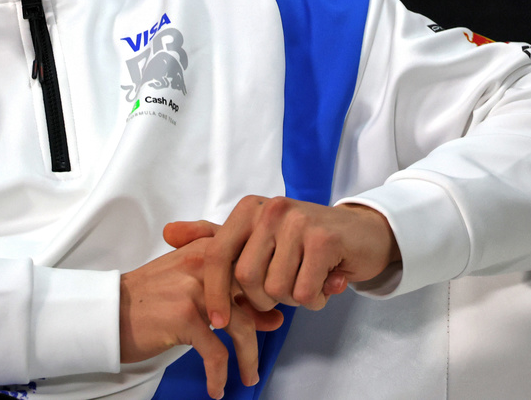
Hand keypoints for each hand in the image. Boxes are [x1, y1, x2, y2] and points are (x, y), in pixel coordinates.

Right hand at [119, 228, 283, 399]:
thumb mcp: (190, 284)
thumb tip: (274, 316)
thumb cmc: (148, 299)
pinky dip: (219, 375)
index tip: (268, 318)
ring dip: (248, 359)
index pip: (253, 268)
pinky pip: (216, 353)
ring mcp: (194, 289)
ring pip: (240, 329)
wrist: (108, 311)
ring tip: (248, 376)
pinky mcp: (184, 317)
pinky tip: (216, 387)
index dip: (266, 296)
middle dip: (261, 330)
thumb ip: (230, 293)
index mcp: (206, 248)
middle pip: (253, 299)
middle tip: (256, 355)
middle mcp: (203, 264)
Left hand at [166, 197, 399, 330]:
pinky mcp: (324, 239)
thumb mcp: (256, 236)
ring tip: (307, 281)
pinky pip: (304, 293)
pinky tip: (326, 283)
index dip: (215, 292)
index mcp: (248, 210)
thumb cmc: (305, 241)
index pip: (218, 255)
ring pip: (276, 288)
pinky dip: (315, 299)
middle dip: (261, 299)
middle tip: (283, 291)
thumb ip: (213, 237)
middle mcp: (270, 210)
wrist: (362, 234)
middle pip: (246, 278)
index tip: (217, 320)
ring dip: (292, 299)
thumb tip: (168, 233)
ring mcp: (298, 221)